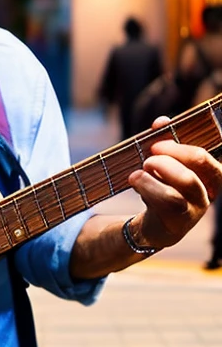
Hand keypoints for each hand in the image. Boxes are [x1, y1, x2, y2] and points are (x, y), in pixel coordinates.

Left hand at [127, 115, 221, 248]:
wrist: (157, 224)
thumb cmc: (163, 185)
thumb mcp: (165, 162)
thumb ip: (165, 140)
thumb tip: (161, 122)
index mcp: (209, 173)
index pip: (204, 156)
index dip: (180, 144)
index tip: (156, 138)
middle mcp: (207, 192)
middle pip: (195, 166)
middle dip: (165, 157)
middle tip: (148, 158)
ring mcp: (194, 210)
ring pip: (177, 190)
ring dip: (152, 176)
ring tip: (138, 173)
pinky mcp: (177, 224)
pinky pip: (164, 204)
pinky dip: (146, 189)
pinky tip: (137, 185)